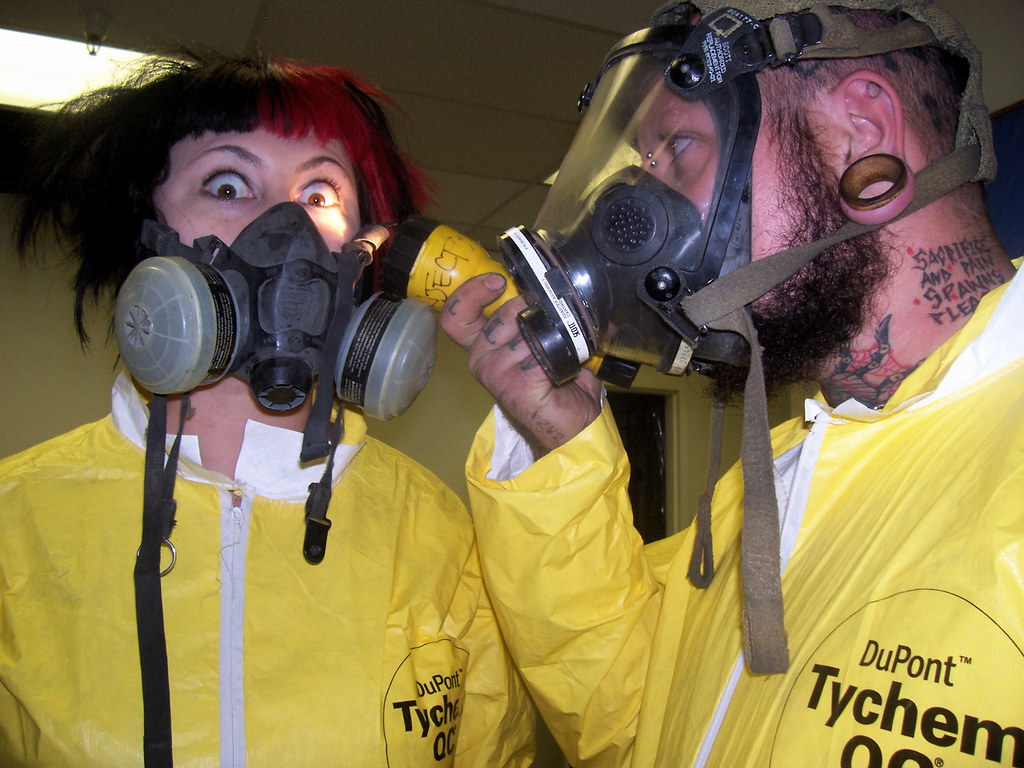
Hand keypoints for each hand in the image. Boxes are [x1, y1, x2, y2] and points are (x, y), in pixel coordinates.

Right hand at [441, 273, 602, 453]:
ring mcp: (494, 374)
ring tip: (568, 352)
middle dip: (537, 312)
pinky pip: (541, 351)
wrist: (575, 424)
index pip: (456, 317)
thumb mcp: (543, 340)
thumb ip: (537, 315)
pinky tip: (568, 366)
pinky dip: (562, 355)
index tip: (497, 281)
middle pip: (503, 314)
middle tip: (560, 325)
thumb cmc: (561, 382)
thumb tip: (556, 283)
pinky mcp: (514, 386)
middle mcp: (481, 360)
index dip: (470, 293)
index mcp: (484, 346)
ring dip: (555, 337)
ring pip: (527, 331)